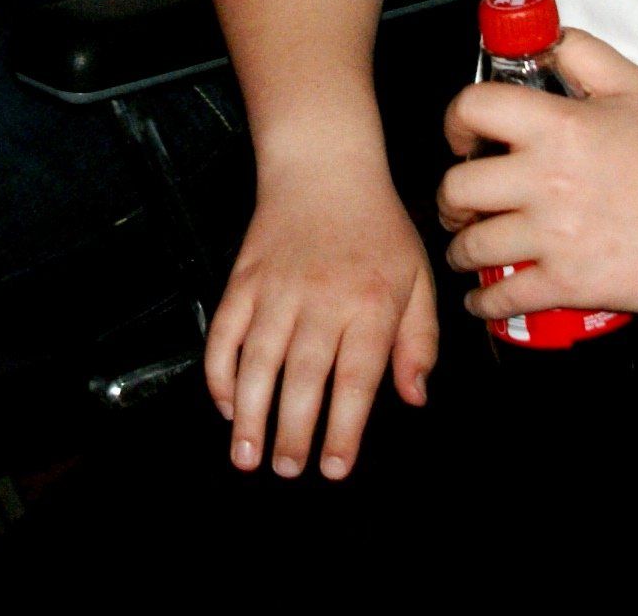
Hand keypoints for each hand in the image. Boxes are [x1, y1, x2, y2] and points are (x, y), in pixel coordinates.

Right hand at [203, 159, 438, 481]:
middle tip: (285, 470)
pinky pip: (224, 331)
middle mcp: (321, 299)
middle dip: (292, 431)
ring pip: (257, 359)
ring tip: (245, 454)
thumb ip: (419, 341)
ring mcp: (276, 288)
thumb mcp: (418, 278)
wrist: (325, 166)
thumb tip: (414, 397)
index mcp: (370, 304)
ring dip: (248, 411)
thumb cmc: (378, 227)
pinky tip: (224, 402)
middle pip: (303, 376)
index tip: (333, 467)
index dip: (344, 427)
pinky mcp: (243, 279)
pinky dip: (218, 370)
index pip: (357, 378)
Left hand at [438, 29, 637, 317]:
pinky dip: (485, 301)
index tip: (461, 137)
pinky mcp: (571, 283)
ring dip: (461, 249)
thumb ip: (584, 54)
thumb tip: (545, 40)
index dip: (455, 122)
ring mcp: (556, 235)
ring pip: (472, 245)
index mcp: (559, 126)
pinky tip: (483, 298)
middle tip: (460, 203)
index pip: (472, 109)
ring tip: (467, 248)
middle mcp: (547, 180)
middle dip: (451, 198)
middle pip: (458, 187)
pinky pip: (505, 296)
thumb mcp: (637, 87)